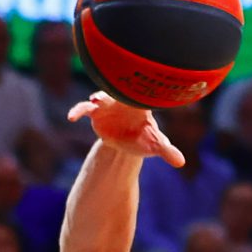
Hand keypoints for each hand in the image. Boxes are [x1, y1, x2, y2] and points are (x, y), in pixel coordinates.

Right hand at [66, 93, 183, 167]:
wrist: (129, 140)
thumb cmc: (145, 138)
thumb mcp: (155, 144)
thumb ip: (167, 150)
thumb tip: (181, 162)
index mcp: (140, 104)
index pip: (138, 96)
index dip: (137, 93)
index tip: (135, 95)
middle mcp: (122, 100)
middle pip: (117, 91)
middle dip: (115, 89)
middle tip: (116, 89)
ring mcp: (108, 104)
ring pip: (100, 96)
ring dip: (97, 97)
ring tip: (94, 101)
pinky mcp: (96, 112)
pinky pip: (85, 108)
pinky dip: (78, 110)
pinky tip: (71, 117)